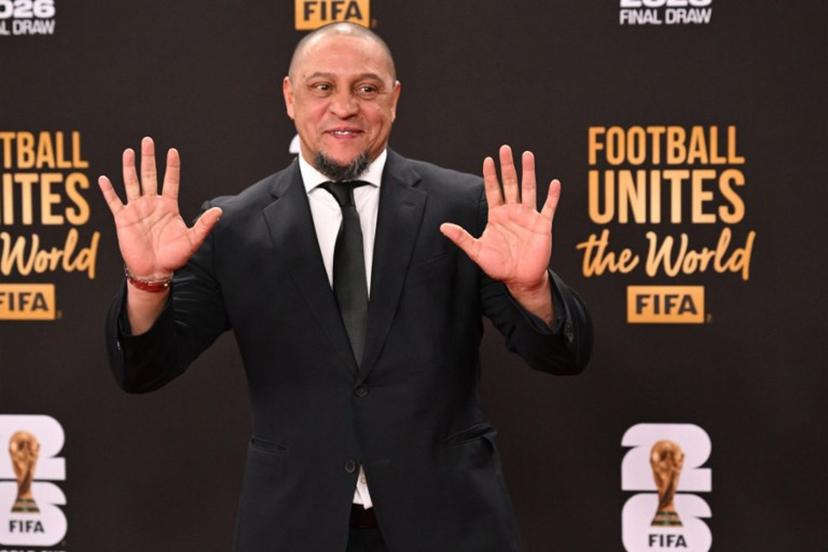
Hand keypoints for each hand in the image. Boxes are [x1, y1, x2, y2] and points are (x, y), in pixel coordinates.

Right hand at [98, 137, 222, 279]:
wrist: (155, 271)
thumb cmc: (174, 257)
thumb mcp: (192, 240)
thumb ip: (204, 224)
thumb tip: (219, 211)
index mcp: (169, 206)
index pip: (170, 181)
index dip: (171, 166)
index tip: (172, 151)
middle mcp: (152, 204)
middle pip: (150, 176)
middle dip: (149, 159)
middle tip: (148, 140)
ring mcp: (137, 210)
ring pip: (132, 183)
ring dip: (129, 167)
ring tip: (129, 151)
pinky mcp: (123, 219)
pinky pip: (114, 202)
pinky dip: (109, 191)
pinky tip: (104, 179)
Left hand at [440, 145, 560, 293]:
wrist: (519, 279)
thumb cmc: (499, 266)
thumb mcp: (477, 251)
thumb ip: (461, 238)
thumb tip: (442, 227)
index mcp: (497, 215)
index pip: (493, 190)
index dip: (490, 175)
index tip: (488, 160)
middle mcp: (513, 212)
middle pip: (510, 184)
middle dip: (508, 166)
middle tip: (505, 148)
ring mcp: (528, 217)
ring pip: (529, 189)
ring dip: (529, 172)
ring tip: (527, 155)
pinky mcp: (542, 225)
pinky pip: (548, 207)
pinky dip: (552, 196)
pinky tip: (554, 183)